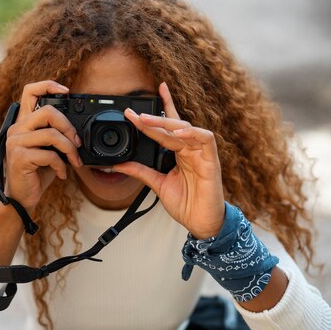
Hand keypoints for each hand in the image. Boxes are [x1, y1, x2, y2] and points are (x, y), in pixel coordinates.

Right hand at [3, 81, 82, 210]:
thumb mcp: (49, 149)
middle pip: (48, 112)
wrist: (23, 197)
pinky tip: (62, 174)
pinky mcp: (19, 157)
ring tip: (74, 161)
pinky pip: (49, 155)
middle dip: (69, 127)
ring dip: (70, 150)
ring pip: (52, 135)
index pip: (30, 91)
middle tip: (77, 143)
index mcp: (24, 123)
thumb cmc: (37, 172)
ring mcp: (16, 142)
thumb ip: (57, 135)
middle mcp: (17, 129)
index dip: (48, 85)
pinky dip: (61, 166)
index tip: (66, 91)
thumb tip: (78, 130)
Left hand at [112, 82, 224, 237]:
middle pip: (173, 124)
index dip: (157, 111)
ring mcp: (201, 153)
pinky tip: (177, 133)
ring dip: (166, 122)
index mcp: (180, 152)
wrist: (200, 222)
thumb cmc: (186, 203)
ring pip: (186, 127)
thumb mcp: (157, 184)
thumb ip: (141, 171)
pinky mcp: (211, 160)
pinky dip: (192, 133)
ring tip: (147, 121)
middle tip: (134, 115)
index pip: (168, 126)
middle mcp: (191, 149)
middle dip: (153, 117)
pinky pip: (206, 139)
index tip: (136, 107)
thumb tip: (119, 163)